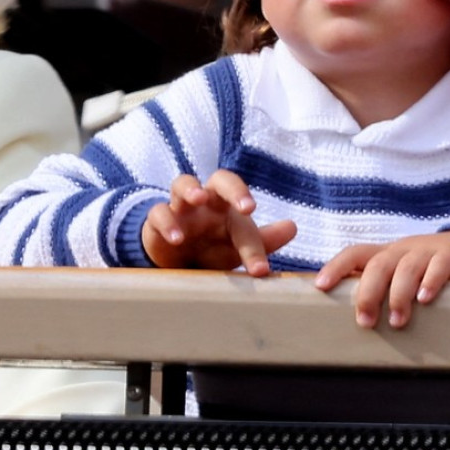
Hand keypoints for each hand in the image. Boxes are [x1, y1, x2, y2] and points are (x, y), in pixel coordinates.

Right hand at [141, 170, 297, 275]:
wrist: (175, 259)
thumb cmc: (213, 248)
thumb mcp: (236, 247)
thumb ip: (263, 241)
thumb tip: (292, 227)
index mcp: (230, 205)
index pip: (248, 213)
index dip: (256, 242)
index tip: (261, 270)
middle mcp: (207, 200)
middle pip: (221, 179)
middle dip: (235, 189)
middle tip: (249, 208)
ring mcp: (181, 207)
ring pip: (183, 182)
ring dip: (191, 188)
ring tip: (198, 198)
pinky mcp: (156, 220)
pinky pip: (158, 212)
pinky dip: (166, 221)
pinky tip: (177, 237)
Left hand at [314, 232, 449, 328]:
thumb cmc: (417, 269)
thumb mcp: (393, 272)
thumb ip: (373, 288)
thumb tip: (344, 322)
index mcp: (382, 254)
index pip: (354, 253)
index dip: (336, 267)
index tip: (321, 286)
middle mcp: (400, 250)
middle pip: (379, 265)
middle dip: (369, 293)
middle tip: (366, 322)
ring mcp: (425, 252)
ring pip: (406, 268)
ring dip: (398, 296)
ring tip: (397, 321)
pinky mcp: (448, 257)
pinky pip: (438, 266)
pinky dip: (430, 282)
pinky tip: (425, 300)